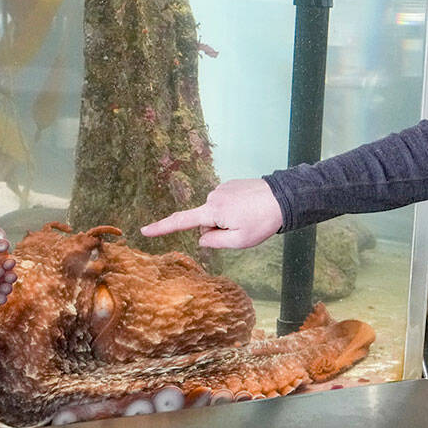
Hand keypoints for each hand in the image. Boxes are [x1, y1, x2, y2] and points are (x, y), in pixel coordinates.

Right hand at [140, 178, 283, 249]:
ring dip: (228, 219)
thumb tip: (202, 238)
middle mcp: (213, 196)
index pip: (181, 221)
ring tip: (249, 217)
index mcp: (212, 211)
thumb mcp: (239, 241)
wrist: (283, 197)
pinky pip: (225, 204)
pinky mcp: (230, 184)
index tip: (144, 231)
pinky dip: (233, 210)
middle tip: (242, 229)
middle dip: (217, 229)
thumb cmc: (262, 221)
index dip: (162, 228)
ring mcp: (222, 189)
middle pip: (205, 222)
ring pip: (216, 213)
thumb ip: (215, 242)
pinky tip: (250, 209)